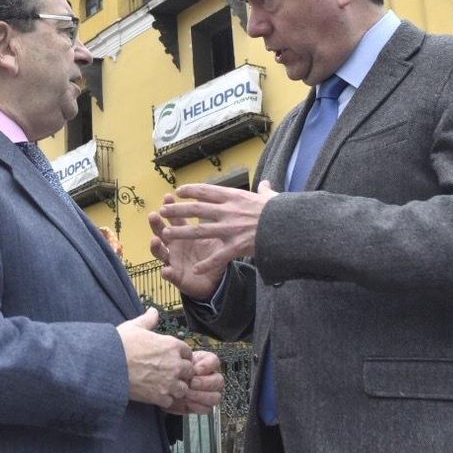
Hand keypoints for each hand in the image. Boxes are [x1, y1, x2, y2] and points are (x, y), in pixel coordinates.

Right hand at [116, 309, 193, 407]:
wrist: (107, 365)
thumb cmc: (120, 344)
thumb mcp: (135, 326)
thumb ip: (148, 320)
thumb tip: (153, 311)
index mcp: (172, 345)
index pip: (188, 352)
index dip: (180, 355)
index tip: (172, 358)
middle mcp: (175, 364)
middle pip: (188, 371)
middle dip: (180, 372)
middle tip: (168, 372)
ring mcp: (169, 382)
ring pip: (183, 388)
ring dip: (175, 387)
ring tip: (164, 385)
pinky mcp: (160, 396)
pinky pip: (170, 401)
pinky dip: (165, 399)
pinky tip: (155, 394)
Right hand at [148, 193, 225, 299]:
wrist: (214, 278)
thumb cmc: (212, 254)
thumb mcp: (215, 238)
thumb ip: (213, 224)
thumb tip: (218, 205)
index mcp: (183, 233)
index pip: (175, 218)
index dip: (171, 208)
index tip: (168, 197)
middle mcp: (173, 245)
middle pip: (161, 232)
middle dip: (156, 224)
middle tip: (153, 215)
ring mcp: (172, 260)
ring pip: (159, 252)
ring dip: (156, 246)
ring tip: (155, 240)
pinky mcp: (175, 277)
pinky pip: (169, 275)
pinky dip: (167, 273)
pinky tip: (166, 270)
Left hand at [154, 181, 278, 282]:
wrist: (289, 226)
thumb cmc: (281, 211)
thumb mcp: (271, 198)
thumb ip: (265, 191)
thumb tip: (266, 184)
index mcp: (235, 197)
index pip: (207, 191)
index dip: (191, 191)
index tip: (178, 191)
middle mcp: (229, 211)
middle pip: (197, 210)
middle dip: (178, 210)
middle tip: (163, 211)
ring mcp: (231, 229)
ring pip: (200, 231)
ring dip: (182, 232)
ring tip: (166, 233)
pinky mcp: (237, 246)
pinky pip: (218, 256)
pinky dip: (206, 264)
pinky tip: (195, 269)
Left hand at [164, 350, 222, 415]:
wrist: (161, 388)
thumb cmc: (169, 373)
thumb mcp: (174, 363)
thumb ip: (183, 363)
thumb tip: (191, 368)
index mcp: (204, 364)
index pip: (214, 362)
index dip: (206, 366)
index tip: (195, 370)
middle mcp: (210, 378)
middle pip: (218, 381)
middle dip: (204, 383)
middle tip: (191, 383)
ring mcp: (209, 393)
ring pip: (215, 396)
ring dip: (201, 396)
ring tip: (187, 393)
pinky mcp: (203, 406)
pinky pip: (207, 409)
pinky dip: (197, 406)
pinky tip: (187, 402)